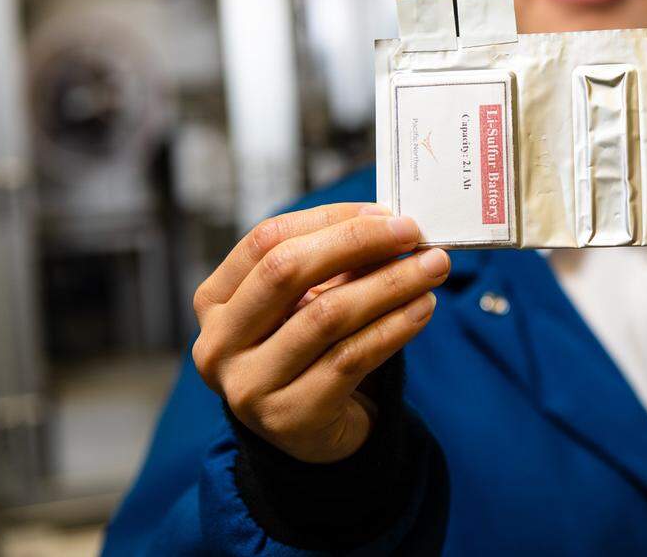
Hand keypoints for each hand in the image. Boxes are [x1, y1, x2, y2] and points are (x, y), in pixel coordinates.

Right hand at [191, 203, 448, 462]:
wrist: (312, 433)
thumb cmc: (310, 352)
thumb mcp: (308, 302)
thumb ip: (337, 265)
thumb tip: (392, 225)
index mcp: (215, 300)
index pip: (267, 239)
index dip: (329, 219)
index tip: (385, 212)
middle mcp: (219, 343)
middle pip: (287, 271)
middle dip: (357, 242)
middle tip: (412, 232)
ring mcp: (248, 386)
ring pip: (326, 315)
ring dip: (389, 284)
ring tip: (431, 268)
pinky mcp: (290, 418)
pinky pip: (351, 358)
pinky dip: (394, 327)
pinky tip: (423, 308)